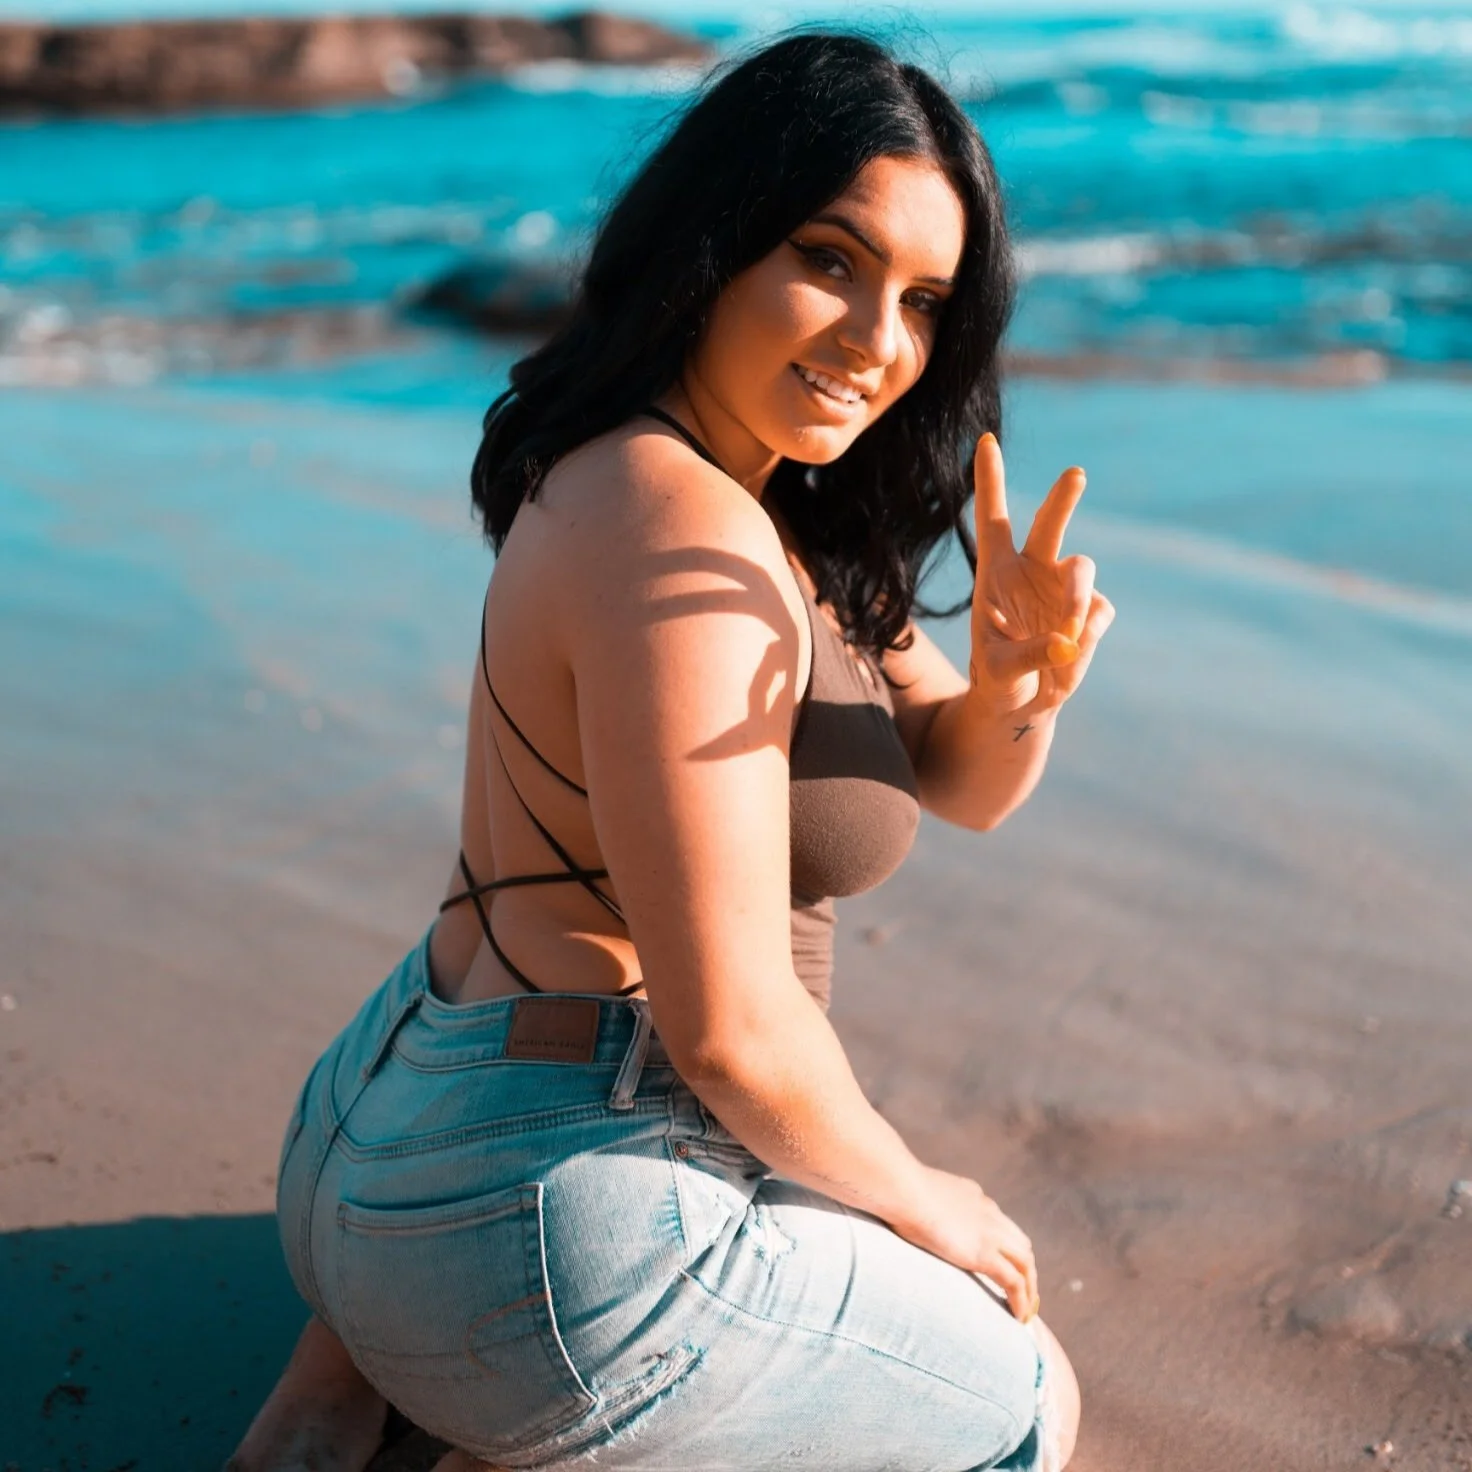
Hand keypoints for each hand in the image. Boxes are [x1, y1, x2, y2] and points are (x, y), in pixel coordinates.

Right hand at [892, 1165, 1039, 1321]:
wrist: (903, 1189)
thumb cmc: (898, 1189)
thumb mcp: (917, 1194)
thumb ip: (922, 1204)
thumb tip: (905, 1213)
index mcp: (974, 1196)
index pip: (999, 1222)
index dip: (1004, 1245)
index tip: (1002, 1263)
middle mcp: (989, 1212)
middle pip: (1020, 1242)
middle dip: (1024, 1267)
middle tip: (1022, 1290)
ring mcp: (989, 1233)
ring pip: (1025, 1263)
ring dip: (1029, 1287)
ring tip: (1025, 1310)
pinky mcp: (984, 1254)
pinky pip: (1014, 1282)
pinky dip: (1022, 1300)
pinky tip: (1020, 1317)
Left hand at [968, 433, 1114, 715]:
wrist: (1024, 702)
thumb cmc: (998, 679)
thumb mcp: (1000, 672)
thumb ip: (1029, 654)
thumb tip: (1066, 641)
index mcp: (996, 572)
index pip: (992, 518)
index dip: (990, 480)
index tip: (987, 440)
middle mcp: (1032, 569)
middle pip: (1049, 524)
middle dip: (1063, 498)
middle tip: (1075, 474)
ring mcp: (1063, 587)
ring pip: (1083, 569)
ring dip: (1075, 602)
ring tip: (1068, 637)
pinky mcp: (1090, 609)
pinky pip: (1097, 613)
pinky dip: (1086, 637)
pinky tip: (1069, 656)